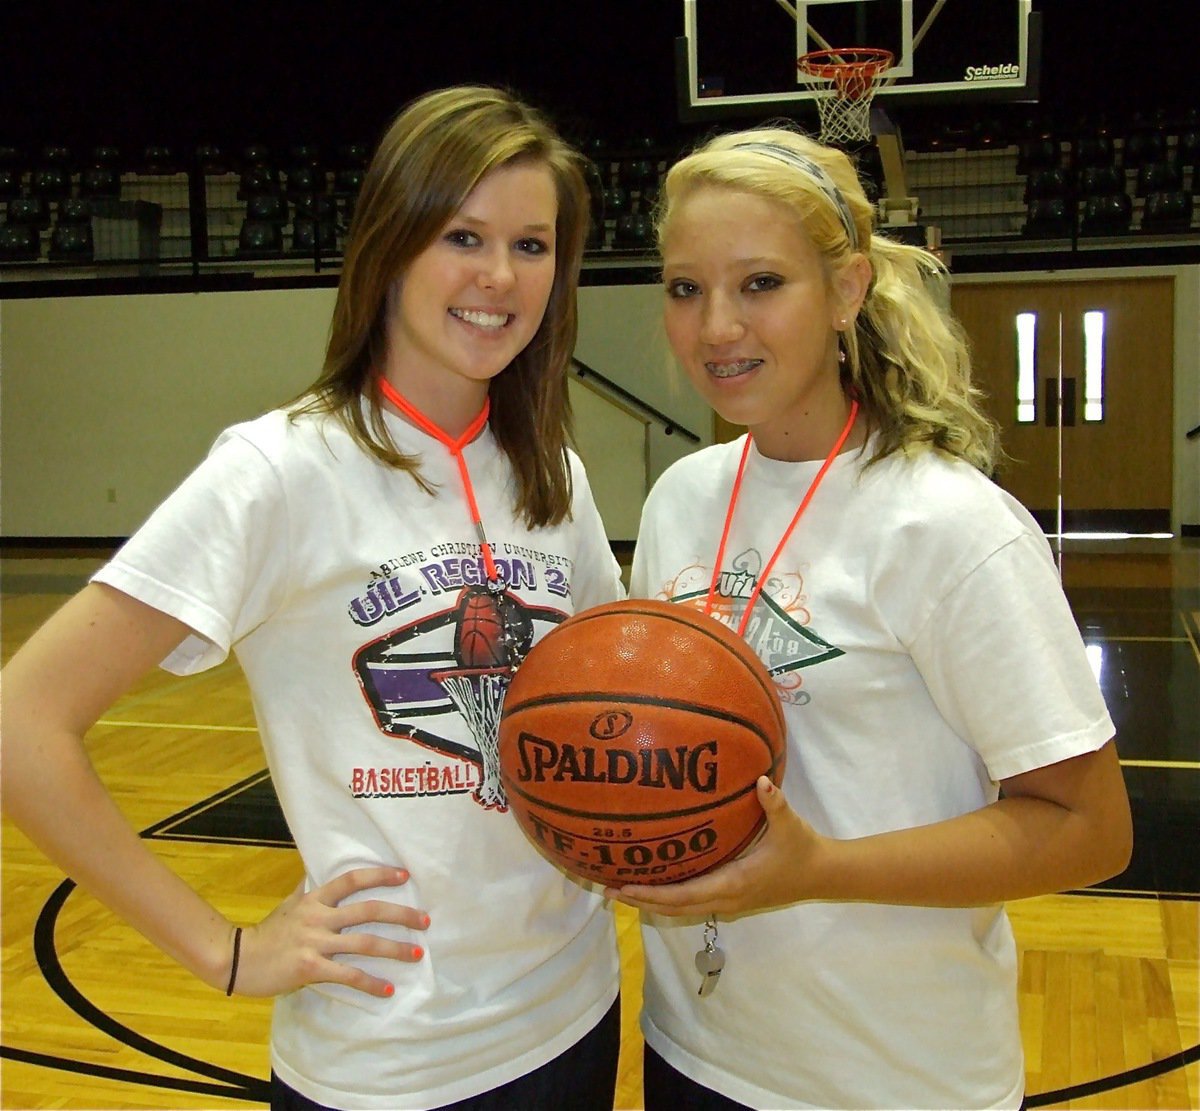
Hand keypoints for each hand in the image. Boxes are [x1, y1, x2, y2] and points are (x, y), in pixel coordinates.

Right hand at [230, 866, 428, 997]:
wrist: (238, 959)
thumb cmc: (267, 932)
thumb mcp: (289, 904)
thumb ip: (308, 891)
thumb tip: (318, 874)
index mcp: (315, 898)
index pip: (352, 879)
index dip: (379, 875)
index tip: (404, 876)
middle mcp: (319, 916)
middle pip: (369, 910)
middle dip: (401, 915)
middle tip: (425, 921)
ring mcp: (315, 942)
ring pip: (364, 943)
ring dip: (394, 949)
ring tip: (416, 954)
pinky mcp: (311, 968)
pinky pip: (348, 975)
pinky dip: (370, 982)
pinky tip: (387, 988)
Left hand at [605, 777, 826, 916]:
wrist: (823, 875)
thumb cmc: (803, 849)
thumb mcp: (790, 824)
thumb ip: (774, 803)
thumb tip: (760, 781)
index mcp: (734, 883)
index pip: (685, 895)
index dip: (653, 894)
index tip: (625, 888)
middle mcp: (727, 898)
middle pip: (675, 908)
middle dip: (642, 901)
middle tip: (608, 890)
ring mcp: (729, 902)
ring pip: (683, 909)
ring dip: (654, 902)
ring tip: (623, 890)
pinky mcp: (732, 898)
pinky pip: (693, 902)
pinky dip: (670, 898)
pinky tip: (655, 884)